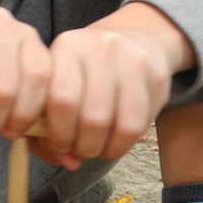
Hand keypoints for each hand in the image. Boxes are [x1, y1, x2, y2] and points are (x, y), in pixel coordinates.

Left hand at [34, 2, 193, 168]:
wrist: (133, 40)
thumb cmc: (84, 74)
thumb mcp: (57, 86)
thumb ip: (47, 127)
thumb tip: (68, 161)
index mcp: (67, 46)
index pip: (60, 99)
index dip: (58, 135)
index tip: (59, 146)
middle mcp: (100, 47)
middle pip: (92, 118)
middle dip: (83, 147)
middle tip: (80, 151)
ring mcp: (132, 59)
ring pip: (120, 126)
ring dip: (106, 150)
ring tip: (97, 150)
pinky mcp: (156, 76)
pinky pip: (140, 126)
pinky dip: (124, 145)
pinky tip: (115, 142)